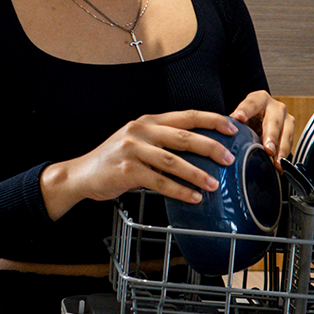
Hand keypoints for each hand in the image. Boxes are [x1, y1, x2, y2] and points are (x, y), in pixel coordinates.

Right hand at [39, 109, 240, 221]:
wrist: (81, 174)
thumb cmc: (115, 162)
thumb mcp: (138, 143)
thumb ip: (163, 144)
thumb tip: (199, 154)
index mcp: (148, 121)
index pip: (186, 116)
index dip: (212, 120)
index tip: (232, 127)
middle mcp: (141, 130)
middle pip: (183, 136)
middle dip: (210, 147)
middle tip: (229, 158)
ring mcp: (132, 149)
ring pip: (173, 160)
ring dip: (196, 173)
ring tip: (214, 184)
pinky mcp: (127, 170)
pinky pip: (159, 181)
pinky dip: (178, 190)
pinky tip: (192, 197)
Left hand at [229, 91, 293, 168]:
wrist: (260, 123)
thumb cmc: (248, 120)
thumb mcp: (240, 119)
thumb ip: (232, 124)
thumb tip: (220, 136)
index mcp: (259, 99)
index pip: (252, 103)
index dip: (245, 110)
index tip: (239, 118)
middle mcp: (275, 107)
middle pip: (274, 121)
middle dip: (271, 136)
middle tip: (268, 148)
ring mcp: (286, 119)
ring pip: (286, 133)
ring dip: (281, 149)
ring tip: (276, 161)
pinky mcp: (290, 132)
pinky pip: (289, 144)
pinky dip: (284, 155)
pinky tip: (280, 165)